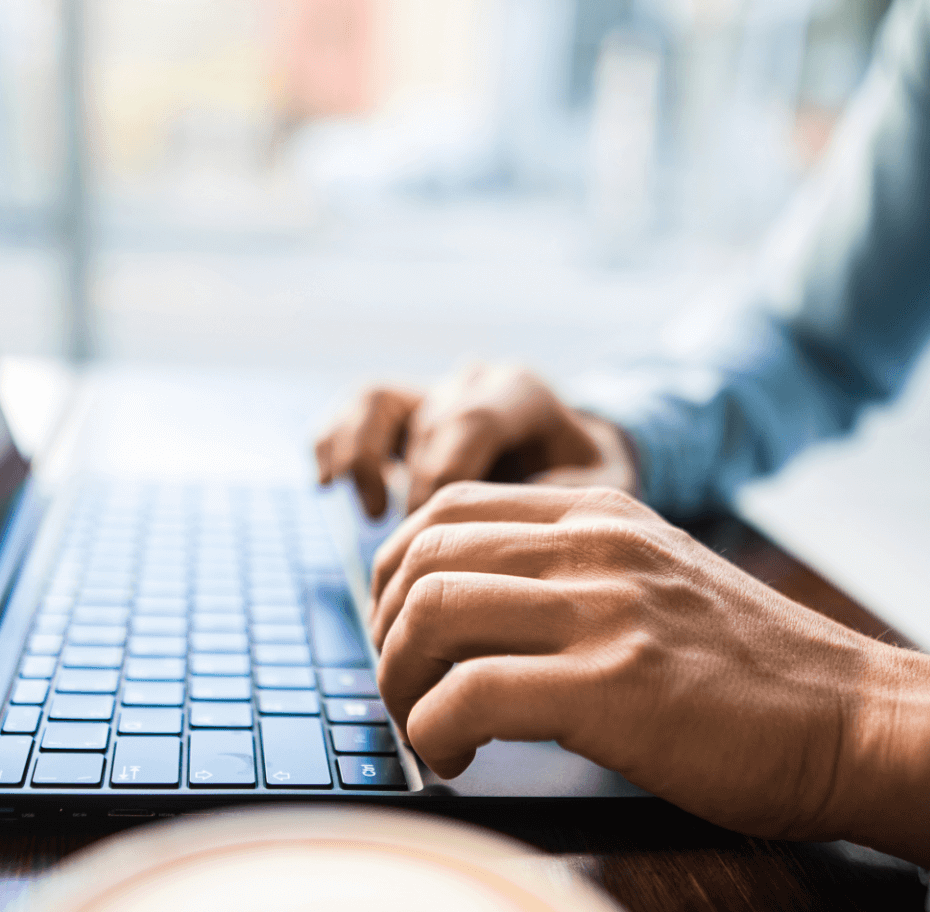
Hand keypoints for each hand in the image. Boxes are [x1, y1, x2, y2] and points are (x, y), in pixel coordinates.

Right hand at [313, 363, 637, 517]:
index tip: (445, 536)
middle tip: (424, 549)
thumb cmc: (591, 484)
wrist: (577, 461)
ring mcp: (435, 389)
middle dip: (418, 492)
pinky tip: (327, 485)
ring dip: (363, 459)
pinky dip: (332, 442)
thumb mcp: (601, 491)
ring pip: (376, 401)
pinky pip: (354, 409)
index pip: (470, 422)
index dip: (448, 481)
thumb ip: (562, 500)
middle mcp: (474, 381)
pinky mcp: (403, 409)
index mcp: (524, 392)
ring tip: (373, 513)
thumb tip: (503, 523)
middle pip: (426, 424)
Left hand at [369, 482, 929, 866]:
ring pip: (429, 616)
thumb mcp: (660, 587)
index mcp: (602, 517)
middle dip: (385, 634)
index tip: (400, 633)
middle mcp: (595, 547)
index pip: (447, 509)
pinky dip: (434, 733)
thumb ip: (578, 581)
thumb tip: (472, 620)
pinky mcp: (611, 687)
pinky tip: (456, 760)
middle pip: (421, 558)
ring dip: (399, 684)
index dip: (395, 573)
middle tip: (404, 692)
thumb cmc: (760, 678)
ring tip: (425, 730)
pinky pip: (466, 697)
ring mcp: (604, 610)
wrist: (856, 721)